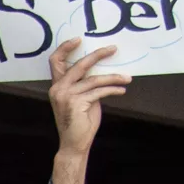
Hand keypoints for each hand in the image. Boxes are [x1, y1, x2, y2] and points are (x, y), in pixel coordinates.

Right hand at [48, 40, 130, 158]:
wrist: (74, 144)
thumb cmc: (79, 122)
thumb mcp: (81, 99)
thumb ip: (85, 84)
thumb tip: (101, 70)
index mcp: (57, 86)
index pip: (56, 62)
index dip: (66, 48)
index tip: (79, 39)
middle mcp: (58, 89)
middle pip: (79, 64)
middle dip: (98, 55)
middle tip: (113, 49)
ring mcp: (66, 96)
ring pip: (94, 79)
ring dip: (114, 78)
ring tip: (127, 78)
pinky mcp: (77, 103)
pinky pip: (99, 91)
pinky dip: (113, 90)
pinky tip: (121, 90)